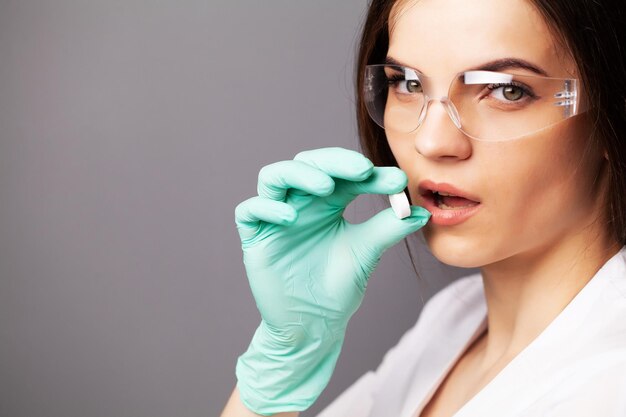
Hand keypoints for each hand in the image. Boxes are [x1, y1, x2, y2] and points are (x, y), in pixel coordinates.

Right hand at [234, 147, 429, 414]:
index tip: (396, 180)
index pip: (342, 173)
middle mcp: (300, 203)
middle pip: (306, 163)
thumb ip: (388, 228)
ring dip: (299, 175)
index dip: (367, 172)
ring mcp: (275, 218)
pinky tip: (290, 217)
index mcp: (327, 203)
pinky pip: (249, 211)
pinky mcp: (256, 239)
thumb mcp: (366, 253)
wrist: (315, 326)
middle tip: (361, 170)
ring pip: (274, 177)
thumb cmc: (338, 289)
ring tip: (326, 187)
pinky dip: (267, 207)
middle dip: (333, 162)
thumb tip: (420, 211)